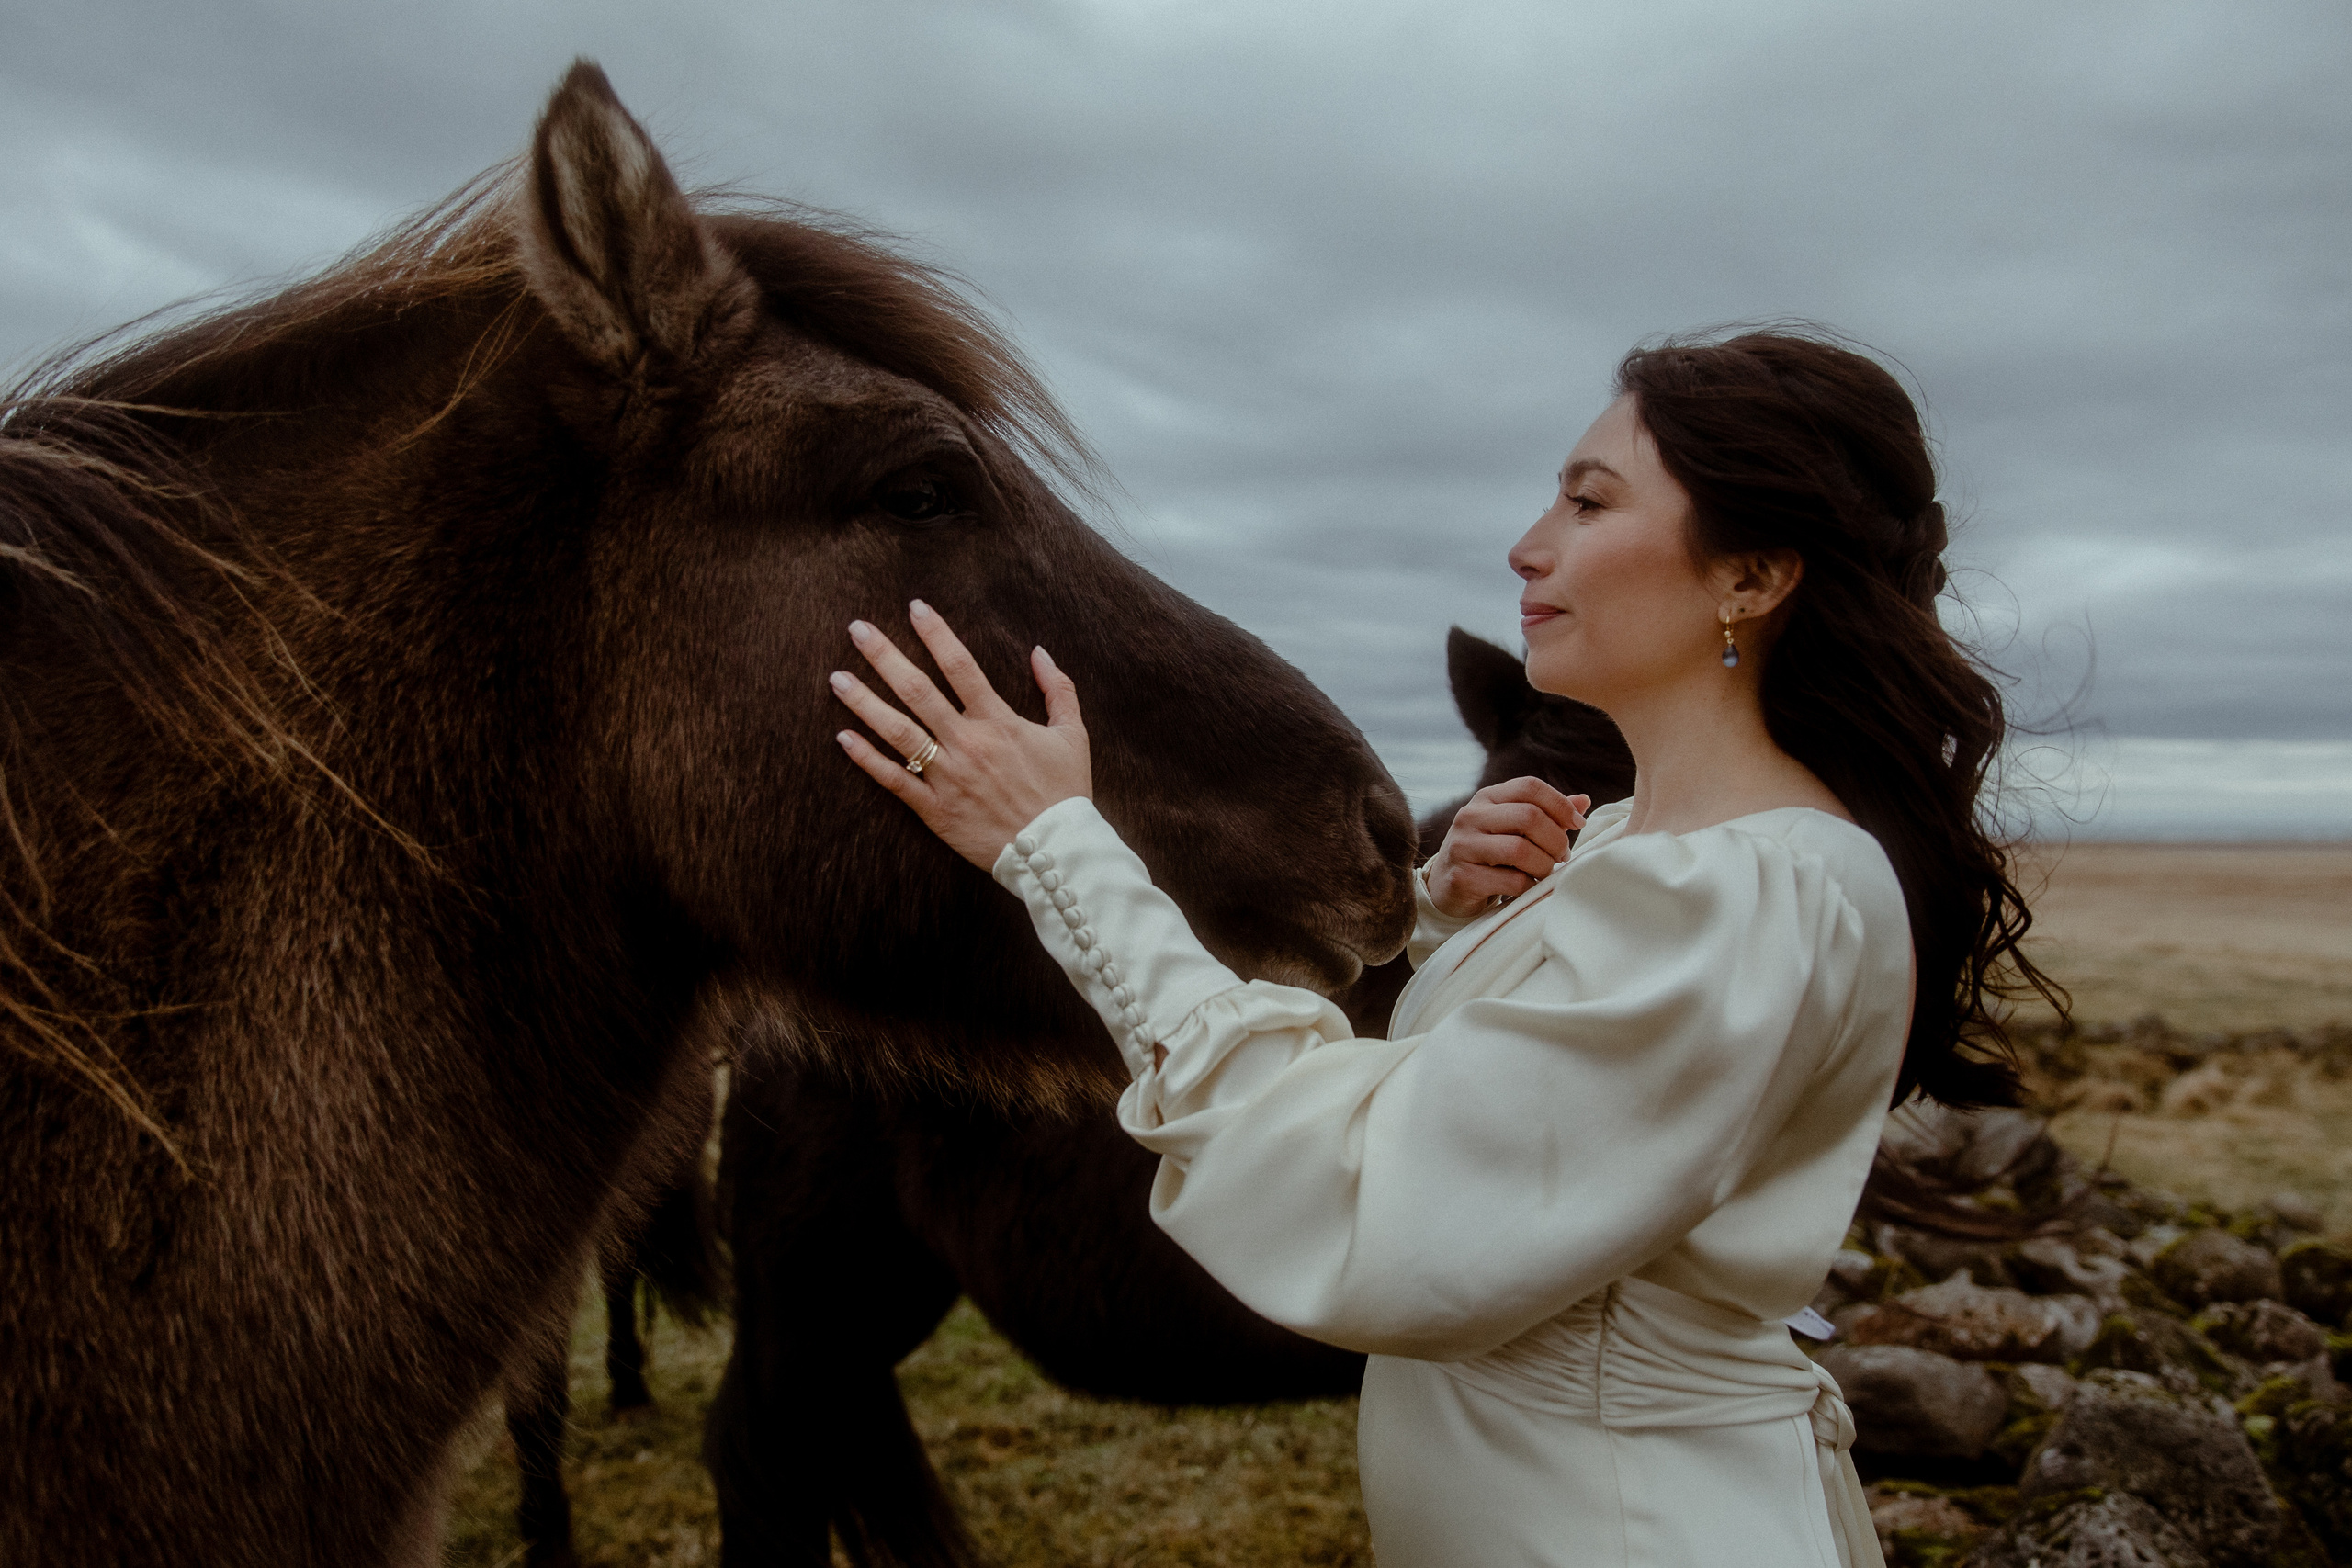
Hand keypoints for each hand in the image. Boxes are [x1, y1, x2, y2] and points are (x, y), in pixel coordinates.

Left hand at [831, 601, 1092, 868]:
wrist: (1056, 852)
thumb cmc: (1065, 792)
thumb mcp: (1073, 735)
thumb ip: (1059, 689)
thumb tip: (1039, 651)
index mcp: (999, 722)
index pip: (961, 666)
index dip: (936, 634)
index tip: (914, 608)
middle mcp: (968, 744)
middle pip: (918, 691)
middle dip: (885, 657)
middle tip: (857, 630)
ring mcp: (948, 777)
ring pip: (898, 733)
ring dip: (865, 702)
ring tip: (837, 678)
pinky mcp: (935, 810)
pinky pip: (895, 781)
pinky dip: (867, 760)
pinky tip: (843, 737)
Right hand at [1424, 777, 1589, 918]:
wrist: (1447, 886)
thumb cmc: (1490, 854)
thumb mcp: (1513, 828)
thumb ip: (1546, 814)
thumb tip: (1584, 800)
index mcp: (1487, 798)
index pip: (1529, 786)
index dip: (1560, 804)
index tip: (1576, 824)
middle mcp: (1471, 816)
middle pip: (1528, 816)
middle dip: (1556, 839)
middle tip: (1563, 855)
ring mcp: (1462, 845)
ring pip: (1519, 850)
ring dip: (1543, 865)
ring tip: (1545, 872)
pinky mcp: (1462, 876)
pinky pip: (1510, 881)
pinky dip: (1529, 886)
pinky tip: (1528, 887)